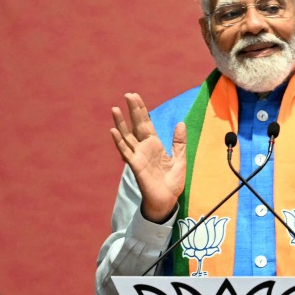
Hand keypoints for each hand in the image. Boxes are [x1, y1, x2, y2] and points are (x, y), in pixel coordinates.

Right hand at [110, 93, 186, 223]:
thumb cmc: (172, 182)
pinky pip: (126, 151)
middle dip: (133, 110)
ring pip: (127, 136)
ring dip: (121, 123)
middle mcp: (144, 148)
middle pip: (136, 125)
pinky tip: (113, 130)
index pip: (146, 123)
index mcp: (154, 145)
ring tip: (115, 109)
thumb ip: (179, 142)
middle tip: (128, 94)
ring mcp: (138, 156)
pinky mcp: (136, 166)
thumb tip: (180, 123)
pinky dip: (119, 141)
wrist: (167, 200)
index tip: (135, 96)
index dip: (141, 110)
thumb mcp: (180, 158)